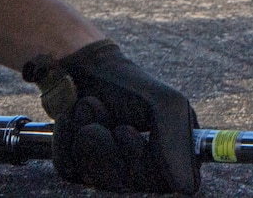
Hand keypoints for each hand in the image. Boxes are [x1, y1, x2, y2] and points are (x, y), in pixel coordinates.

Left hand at [25, 40, 198, 193]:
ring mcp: (108, 170)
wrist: (86, 66)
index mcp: (170, 154)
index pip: (165, 184)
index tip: (126, 130)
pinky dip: (66, 138)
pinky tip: (72, 116)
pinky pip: (67, 168)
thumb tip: (186, 188)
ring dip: (88, 134)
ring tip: (90, 107)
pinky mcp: (78, 167)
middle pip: (126, 183)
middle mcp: (140, 168)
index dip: (142, 161)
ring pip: (95, 178)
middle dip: (109, 144)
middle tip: (106, 114)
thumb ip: (176, 142)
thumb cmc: (128, 83)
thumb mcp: (163, 103)